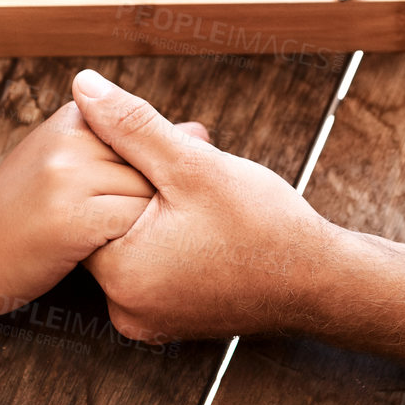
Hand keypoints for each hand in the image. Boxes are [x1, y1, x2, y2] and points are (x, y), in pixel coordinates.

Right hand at [0, 100, 166, 320]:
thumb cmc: (20, 210)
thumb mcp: (65, 159)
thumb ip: (125, 144)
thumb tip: (202, 131)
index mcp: (75, 117)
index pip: (150, 134)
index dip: (158, 172)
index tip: (141, 200)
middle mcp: (74, 137)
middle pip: (154, 163)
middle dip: (163, 198)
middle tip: (156, 227)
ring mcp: (70, 176)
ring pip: (148, 194)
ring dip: (148, 224)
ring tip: (129, 244)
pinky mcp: (73, 217)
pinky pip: (133, 225)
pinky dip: (131, 244)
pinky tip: (110, 257)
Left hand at [74, 70, 339, 342]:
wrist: (322, 283)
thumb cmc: (265, 225)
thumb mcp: (193, 165)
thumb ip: (132, 125)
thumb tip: (82, 85)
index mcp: (121, 274)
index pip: (89, 200)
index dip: (126, 164)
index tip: (170, 161)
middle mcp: (125, 308)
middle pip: (111, 220)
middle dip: (145, 183)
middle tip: (191, 169)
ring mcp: (148, 319)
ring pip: (134, 239)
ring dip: (159, 207)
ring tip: (204, 193)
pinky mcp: (169, 320)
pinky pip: (153, 265)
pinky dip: (170, 236)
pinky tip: (206, 220)